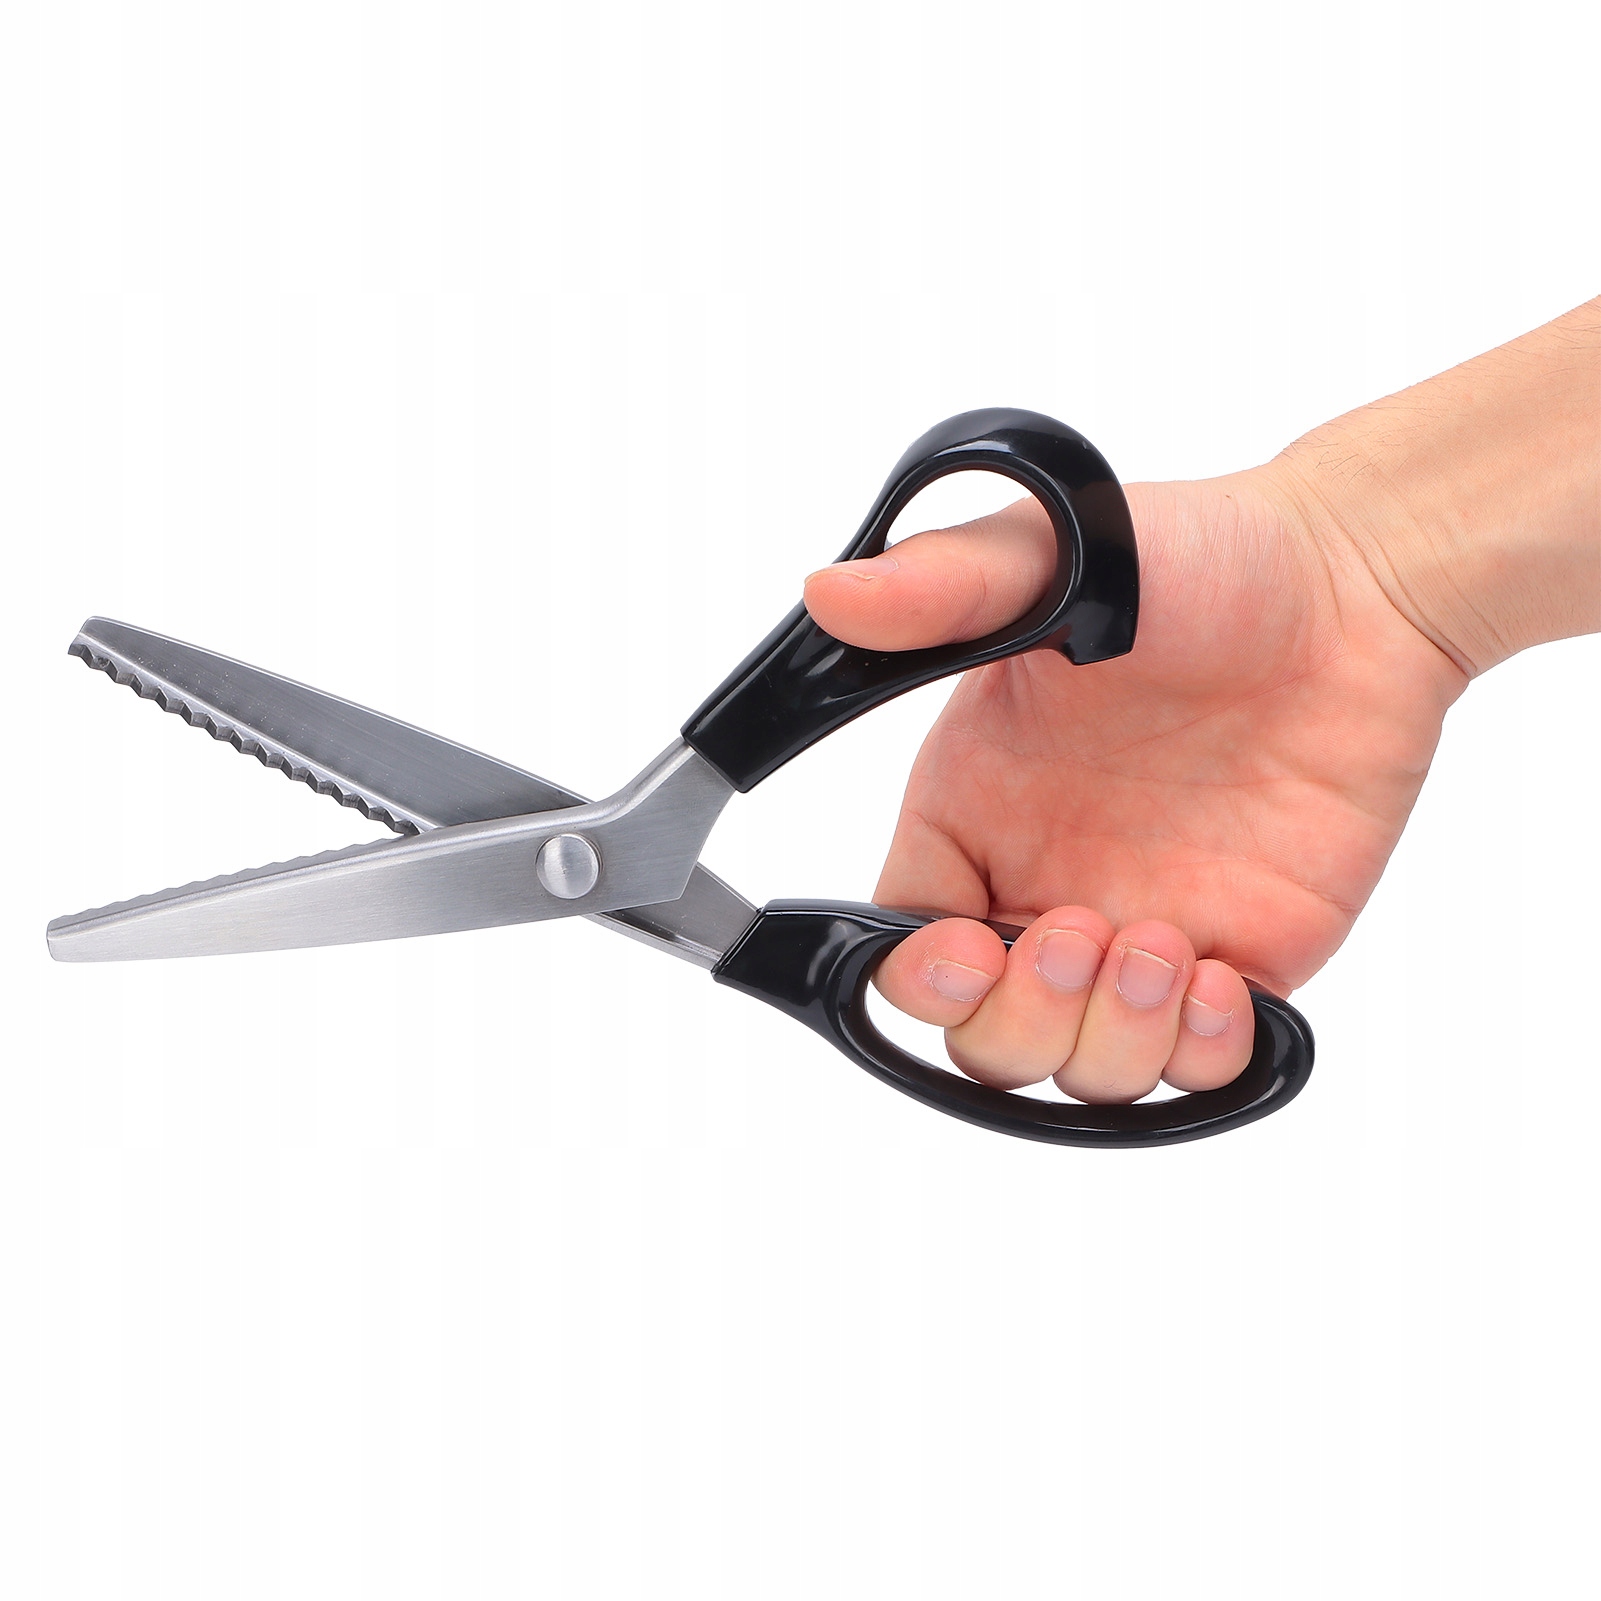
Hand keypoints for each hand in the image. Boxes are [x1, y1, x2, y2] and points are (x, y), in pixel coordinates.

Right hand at [803, 464, 1464, 1102]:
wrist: (1358, 586)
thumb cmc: (1198, 559)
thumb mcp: (1053, 557)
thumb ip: (939, 589)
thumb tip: (832, 595)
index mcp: (975, 809)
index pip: (903, 940)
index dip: (920, 977)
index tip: (967, 948)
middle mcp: (1045, 882)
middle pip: (984, 1033)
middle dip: (1021, 1017)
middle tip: (1081, 934)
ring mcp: (1142, 929)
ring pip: (1086, 1068)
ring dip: (1112, 1039)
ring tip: (1164, 946)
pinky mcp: (1242, 956)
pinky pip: (1202, 1067)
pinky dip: (1200, 1054)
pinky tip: (1220, 978)